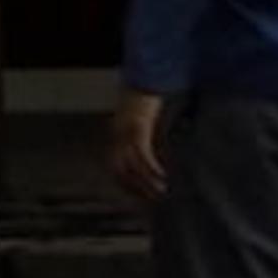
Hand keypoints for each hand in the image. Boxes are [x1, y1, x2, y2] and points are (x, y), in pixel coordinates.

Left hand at [104, 92, 170, 206]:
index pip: (115, 170)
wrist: (144, 79)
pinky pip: (142, 153)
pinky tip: (162, 175)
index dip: (127, 186)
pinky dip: (151, 167)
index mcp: (115, 138)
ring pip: (132, 165)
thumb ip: (140, 138)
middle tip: (152, 198)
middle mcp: (117, 137)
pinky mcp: (137, 127)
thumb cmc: (143, 101)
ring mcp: (125, 132)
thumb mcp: (139, 122)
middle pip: (121, 171)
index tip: (140, 196)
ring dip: (146, 181)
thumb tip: (148, 156)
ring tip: (161, 191)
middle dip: (136, 188)